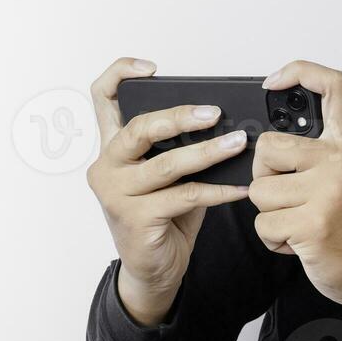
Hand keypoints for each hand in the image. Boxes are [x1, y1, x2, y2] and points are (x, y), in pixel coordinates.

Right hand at [86, 57, 250, 325]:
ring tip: (238, 143)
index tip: (151, 68)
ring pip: (166, 164)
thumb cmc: (163, 219)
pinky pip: (184, 196)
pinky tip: (240, 187)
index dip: (120, 74)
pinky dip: (217, 191)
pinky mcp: (136, 219)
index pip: (101, 98)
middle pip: (139, 128)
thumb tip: (226, 126)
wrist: (153, 271)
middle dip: (180, 116)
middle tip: (215, 113)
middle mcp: (106, 167)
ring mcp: (116, 194)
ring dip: (208, 152)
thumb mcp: (168, 178)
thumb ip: (181, 150)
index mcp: (111, 148)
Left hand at [250, 60, 341, 330]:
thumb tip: (261, 142)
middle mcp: (341, 160)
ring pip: (259, 190)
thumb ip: (315, 151)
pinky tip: (301, 241)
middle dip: (266, 177)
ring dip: (271, 215)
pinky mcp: (314, 223)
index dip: (300, 71)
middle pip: (267, 147)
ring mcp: (329, 191)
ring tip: (301, 222)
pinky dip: (274, 240)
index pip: (332, 86)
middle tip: (292, 198)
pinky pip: (264, 224)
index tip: (273, 82)